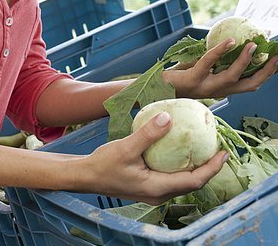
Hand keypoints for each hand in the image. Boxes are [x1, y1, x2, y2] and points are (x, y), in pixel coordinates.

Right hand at [82, 112, 226, 203]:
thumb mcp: (126, 147)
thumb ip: (148, 133)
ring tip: (204, 147)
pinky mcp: (148, 185)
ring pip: (183, 180)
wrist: (86, 176)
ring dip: (196, 166)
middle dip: (208, 167)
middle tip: (218, 146)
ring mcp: (153, 191)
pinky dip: (181, 164)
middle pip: (192, 182)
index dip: (212, 168)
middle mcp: (159, 193)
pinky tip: (179, 148)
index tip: (224, 153)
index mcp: (157, 188)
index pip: (194, 181)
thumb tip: (169, 117)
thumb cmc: (104, 164)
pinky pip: (172, 175)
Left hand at [163, 38, 277, 98]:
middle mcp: (219, 91)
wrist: (156, 89)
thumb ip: (217, 60)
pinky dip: (221, 51)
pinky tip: (230, 41)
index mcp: (223, 89)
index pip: (251, 83)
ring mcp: (206, 87)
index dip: (267, 72)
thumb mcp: (203, 68)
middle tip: (277, 54)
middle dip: (266, 70)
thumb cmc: (180, 76)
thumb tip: (231, 38)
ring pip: (232, 76)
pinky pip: (209, 63)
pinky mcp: (192, 80)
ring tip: (253, 45)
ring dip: (245, 61)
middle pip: (250, 84)